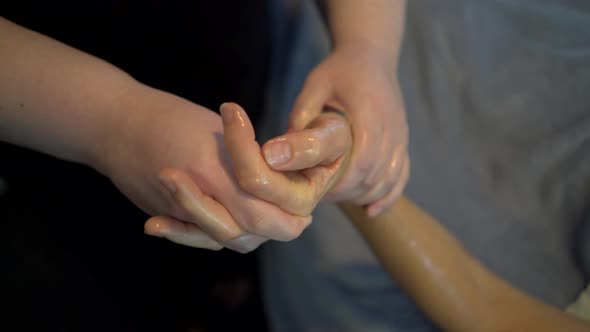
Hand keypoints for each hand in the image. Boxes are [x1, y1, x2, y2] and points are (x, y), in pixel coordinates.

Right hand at [98, 86, 311, 252]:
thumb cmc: (166, 118)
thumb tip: (275, 179)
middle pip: (249, 233)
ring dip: (255, 233)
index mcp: (215, 174)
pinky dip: (226, 234)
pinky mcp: (167, 217)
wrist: (113, 125)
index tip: (305, 209)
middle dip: (278, 229)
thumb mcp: (214, 132)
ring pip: (228, 239)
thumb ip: (244, 162)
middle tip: (300, 219)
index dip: (289, 217)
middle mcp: (199, 199)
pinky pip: (202, 236)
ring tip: (279, 222)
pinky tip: (241, 227)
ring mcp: (181, 213)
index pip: (262, 214)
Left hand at [264, 44, 409, 216]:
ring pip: (388, 180)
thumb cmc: (338, 71)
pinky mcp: (404, 143)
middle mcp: (391, 127)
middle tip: (319, 196)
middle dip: (347, 191)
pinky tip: (370, 211)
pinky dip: (387, 196)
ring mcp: (401, 136)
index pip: (363, 158)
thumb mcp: (315, 86)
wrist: (372, 56)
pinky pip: (402, 176)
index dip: (341, 180)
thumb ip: (302, 117)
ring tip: (336, 197)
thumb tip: (279, 154)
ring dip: (363, 195)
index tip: (318, 188)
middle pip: (375, 174)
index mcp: (370, 112)